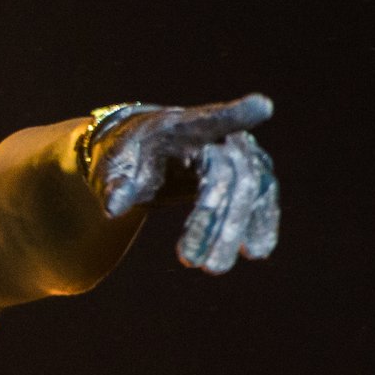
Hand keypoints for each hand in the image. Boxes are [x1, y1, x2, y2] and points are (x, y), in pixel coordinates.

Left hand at [84, 93, 279, 273]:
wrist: (143, 153)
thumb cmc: (126, 157)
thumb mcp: (111, 168)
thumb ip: (115, 185)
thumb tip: (112, 210)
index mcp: (183, 127)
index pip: (212, 120)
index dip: (238, 115)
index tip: (263, 106)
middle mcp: (221, 136)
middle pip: (231, 175)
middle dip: (214, 221)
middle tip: (192, 263)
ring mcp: (241, 154)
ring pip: (250, 191)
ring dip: (234, 231)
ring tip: (214, 268)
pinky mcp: (250, 174)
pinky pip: (261, 199)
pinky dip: (259, 224)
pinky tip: (255, 251)